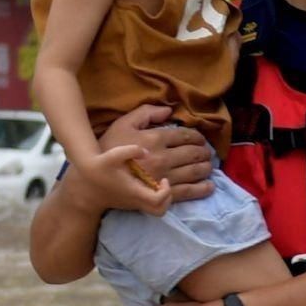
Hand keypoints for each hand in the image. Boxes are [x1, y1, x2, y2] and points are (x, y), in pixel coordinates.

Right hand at [74, 138, 176, 214]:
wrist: (82, 184)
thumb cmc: (97, 169)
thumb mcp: (112, 155)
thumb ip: (130, 150)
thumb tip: (146, 151)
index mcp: (133, 192)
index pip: (157, 201)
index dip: (166, 191)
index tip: (164, 178)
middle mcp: (135, 201)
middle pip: (160, 211)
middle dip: (169, 199)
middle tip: (166, 182)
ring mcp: (133, 204)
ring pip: (156, 211)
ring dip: (164, 199)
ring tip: (162, 182)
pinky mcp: (131, 202)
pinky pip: (150, 206)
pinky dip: (157, 198)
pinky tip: (153, 183)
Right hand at [95, 106, 218, 203]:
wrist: (96, 179)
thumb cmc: (108, 148)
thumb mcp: (123, 124)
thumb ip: (145, 113)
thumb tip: (168, 111)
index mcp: (154, 139)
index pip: (185, 136)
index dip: (197, 137)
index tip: (200, 139)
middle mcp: (162, 158)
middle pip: (193, 153)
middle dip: (204, 152)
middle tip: (206, 152)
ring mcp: (164, 177)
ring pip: (195, 172)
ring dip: (206, 167)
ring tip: (208, 165)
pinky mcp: (162, 194)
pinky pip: (188, 192)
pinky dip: (202, 189)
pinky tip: (210, 186)